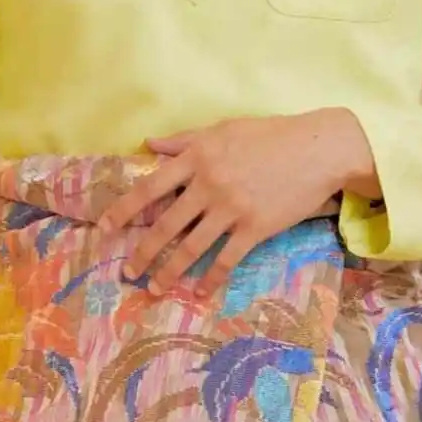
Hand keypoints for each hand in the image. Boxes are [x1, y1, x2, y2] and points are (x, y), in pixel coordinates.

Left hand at [99, 110, 380, 291]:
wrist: (318, 148)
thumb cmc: (270, 135)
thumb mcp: (223, 129)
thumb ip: (184, 140)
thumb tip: (149, 145)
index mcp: (197, 158)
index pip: (150, 187)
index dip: (124, 210)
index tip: (104, 229)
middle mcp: (208, 184)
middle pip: (165, 225)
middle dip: (142, 252)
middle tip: (127, 272)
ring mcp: (231, 208)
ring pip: (191, 247)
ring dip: (169, 272)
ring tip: (154, 288)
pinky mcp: (255, 227)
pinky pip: (226, 259)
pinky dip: (209, 278)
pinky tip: (197, 292)